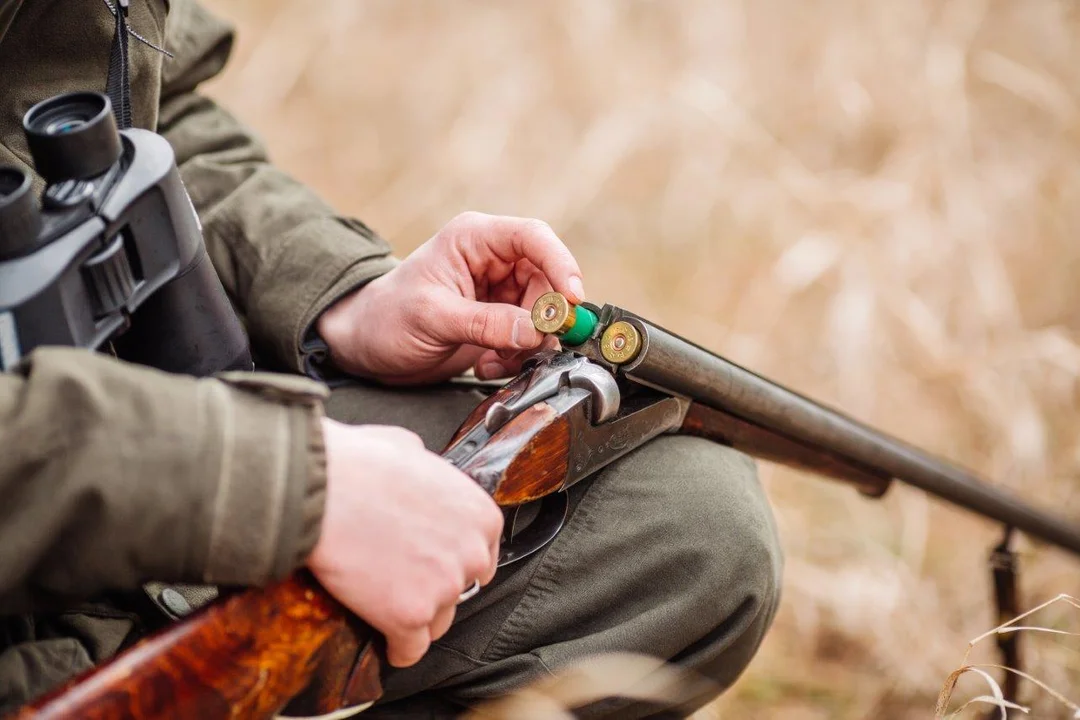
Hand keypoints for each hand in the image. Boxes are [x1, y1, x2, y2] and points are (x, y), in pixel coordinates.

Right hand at [308, 418, 502, 667]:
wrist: (320, 489)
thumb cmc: (358, 464)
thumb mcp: (408, 448)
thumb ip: (427, 468)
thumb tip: (417, 467)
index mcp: (480, 515)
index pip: (481, 556)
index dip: (452, 561)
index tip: (432, 564)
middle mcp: (471, 554)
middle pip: (460, 590)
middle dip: (433, 587)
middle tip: (401, 578)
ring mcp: (443, 588)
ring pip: (437, 622)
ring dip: (414, 616)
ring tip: (385, 603)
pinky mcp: (410, 617)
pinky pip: (411, 650)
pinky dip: (398, 650)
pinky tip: (386, 643)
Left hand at [316, 212, 584, 384]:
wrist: (367, 348)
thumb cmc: (387, 318)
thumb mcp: (432, 317)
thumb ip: (485, 323)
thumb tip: (534, 331)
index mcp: (475, 239)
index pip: (533, 238)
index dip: (560, 264)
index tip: (572, 300)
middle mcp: (494, 261)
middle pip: (548, 281)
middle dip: (544, 319)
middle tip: (531, 346)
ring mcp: (500, 293)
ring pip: (543, 315)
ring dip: (529, 345)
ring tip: (494, 361)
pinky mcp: (500, 323)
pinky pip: (530, 339)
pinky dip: (517, 358)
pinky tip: (486, 365)